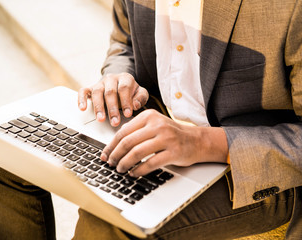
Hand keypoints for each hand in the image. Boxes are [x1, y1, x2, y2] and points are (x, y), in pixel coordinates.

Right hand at [78, 73, 148, 126]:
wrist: (121, 84)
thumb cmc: (131, 92)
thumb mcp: (140, 93)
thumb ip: (140, 98)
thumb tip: (135, 105)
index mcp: (125, 78)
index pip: (124, 88)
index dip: (126, 101)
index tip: (128, 114)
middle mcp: (111, 79)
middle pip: (110, 92)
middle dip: (112, 109)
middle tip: (115, 122)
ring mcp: (100, 83)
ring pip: (97, 92)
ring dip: (98, 107)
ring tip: (100, 119)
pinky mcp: (91, 88)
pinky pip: (83, 91)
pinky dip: (81, 99)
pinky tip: (82, 108)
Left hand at [100, 109, 228, 176]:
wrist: (197, 140)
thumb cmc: (173, 134)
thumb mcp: (155, 125)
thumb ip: (137, 130)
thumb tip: (114, 145)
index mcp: (150, 116)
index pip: (123, 131)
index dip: (110, 145)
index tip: (105, 154)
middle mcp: (158, 125)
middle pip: (128, 142)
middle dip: (115, 155)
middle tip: (111, 163)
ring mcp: (166, 139)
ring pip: (137, 153)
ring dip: (125, 164)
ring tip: (120, 169)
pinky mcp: (173, 152)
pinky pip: (150, 164)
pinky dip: (138, 170)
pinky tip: (133, 173)